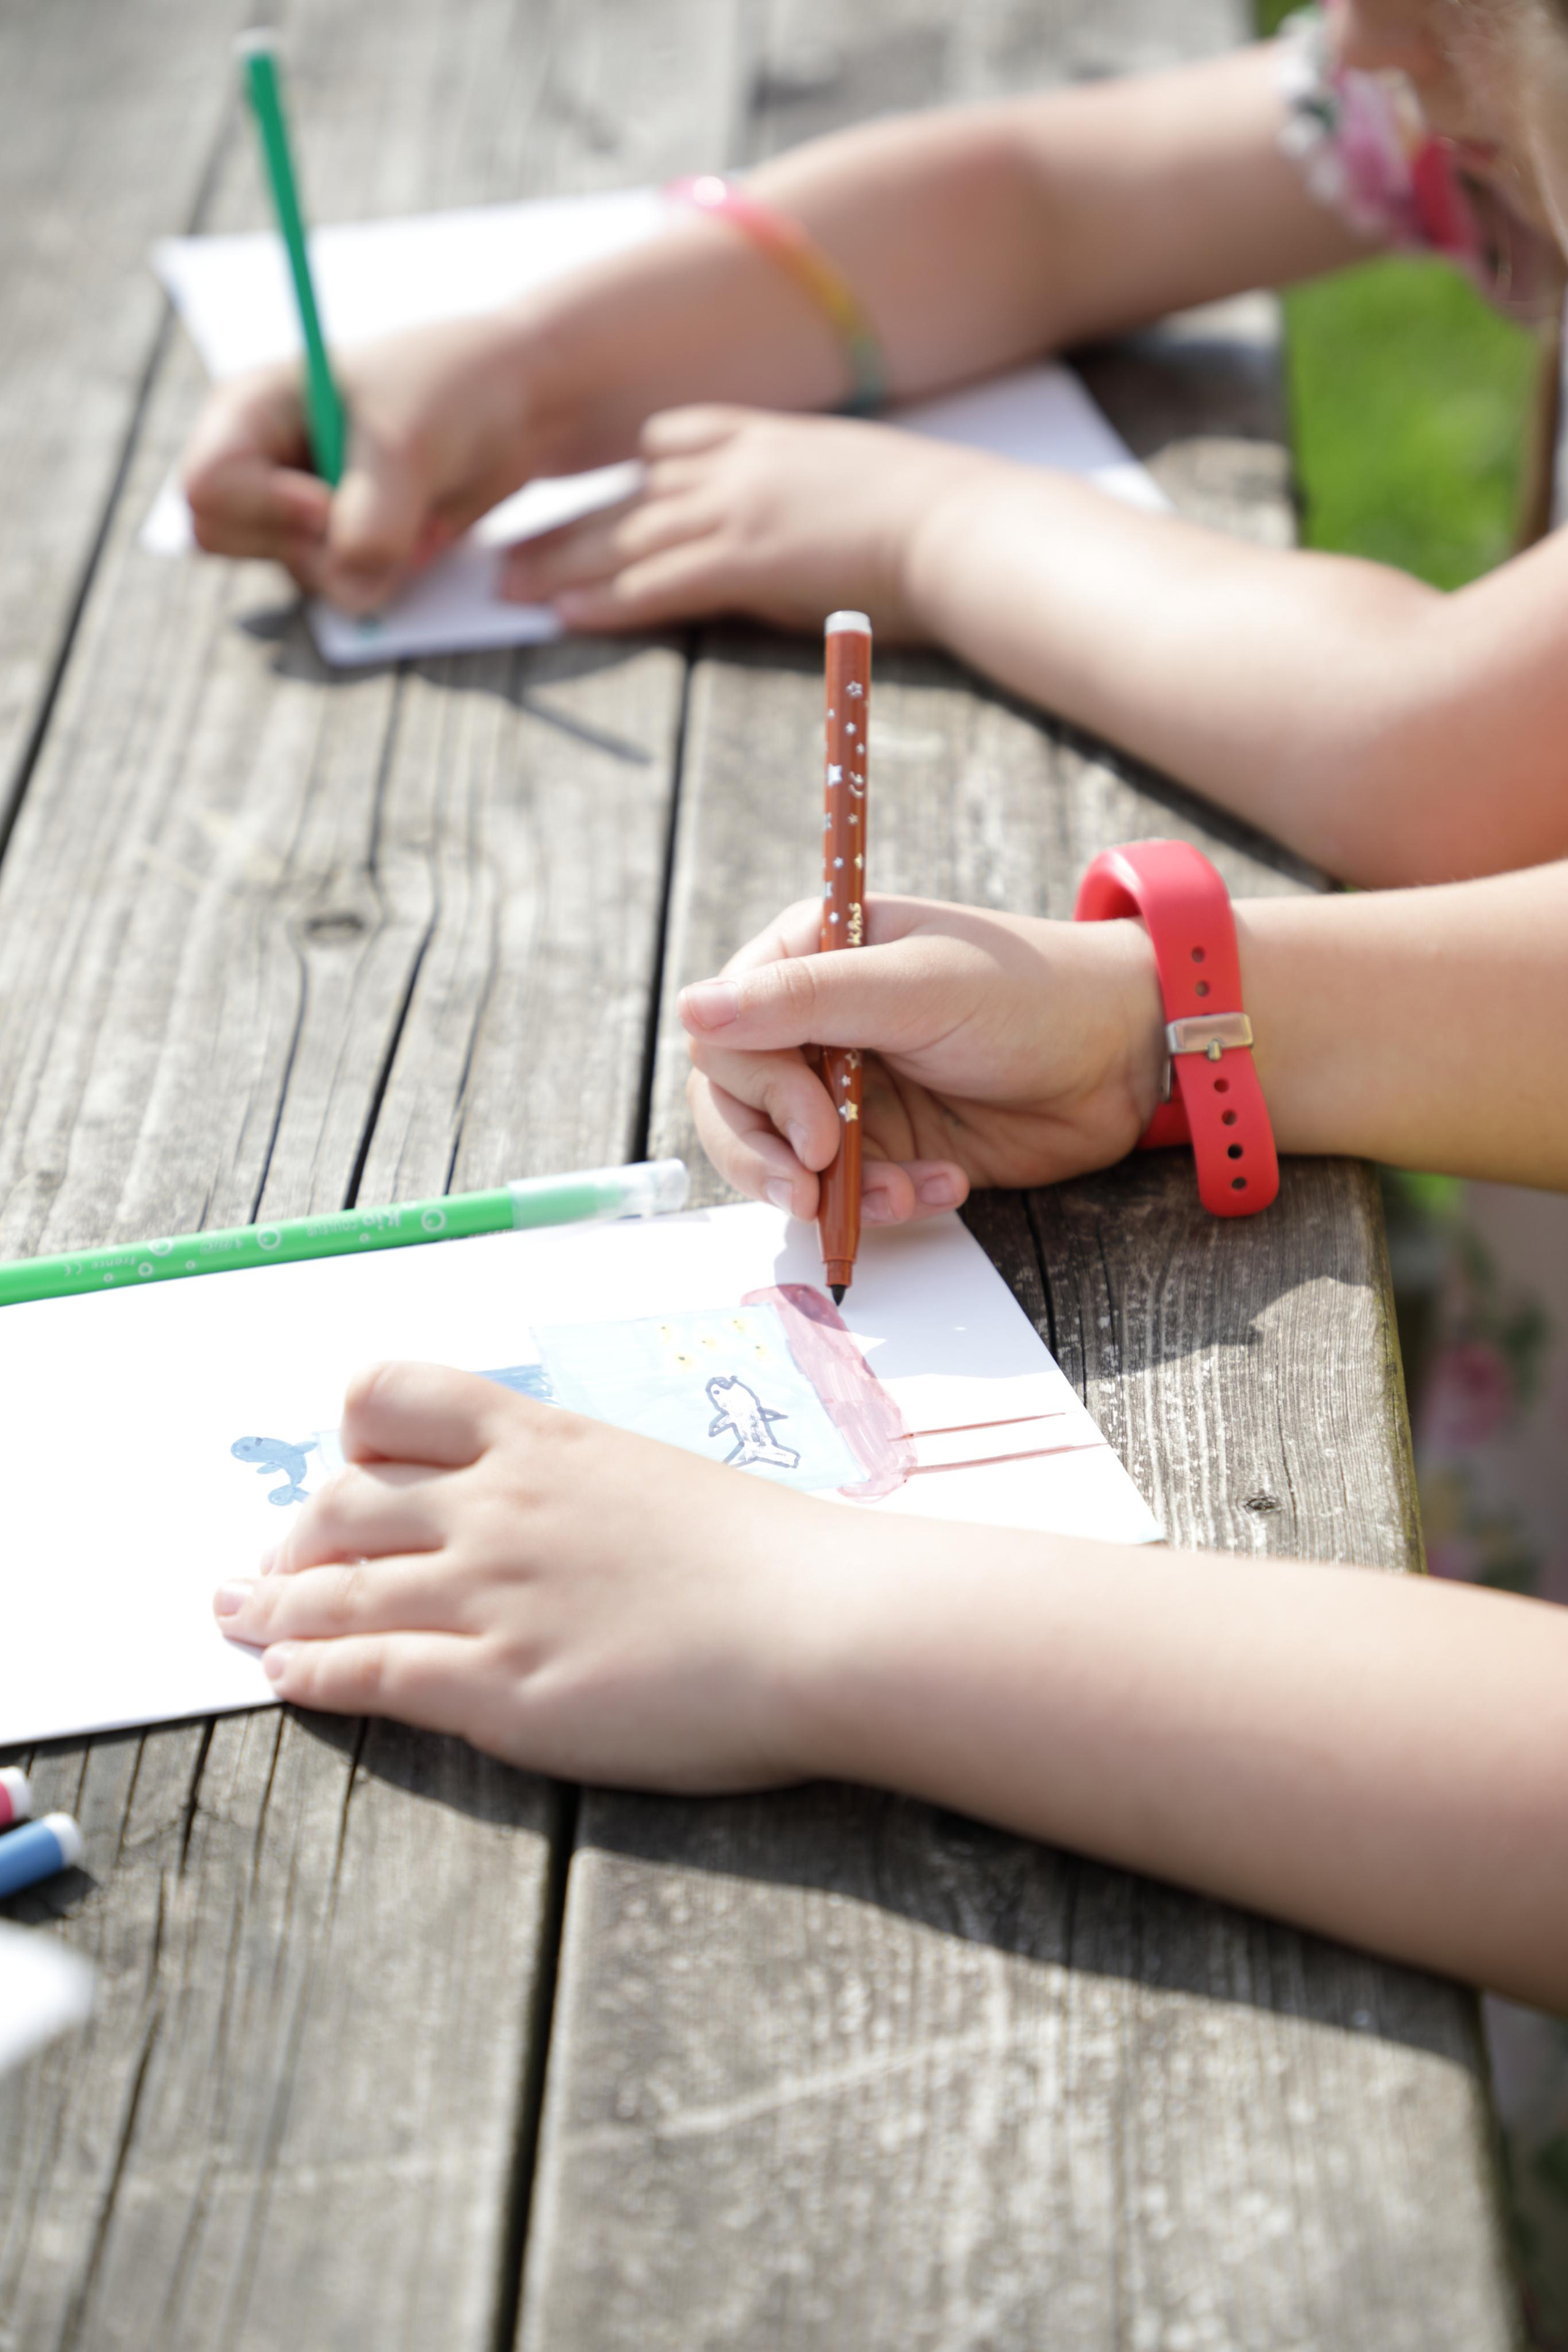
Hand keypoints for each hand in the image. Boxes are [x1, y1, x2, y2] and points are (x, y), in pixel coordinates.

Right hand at [181, 308, 581, 614]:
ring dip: (360, 560)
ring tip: (411, 509)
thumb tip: (354, 590)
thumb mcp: (410, 441)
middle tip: (374, 511)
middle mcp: (263, 463)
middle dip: (303, 543)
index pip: (206, 486)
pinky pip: (346, 591)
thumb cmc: (453, 389)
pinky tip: (420, 530)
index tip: (328, 500)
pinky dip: (388, 575)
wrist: (517, 404)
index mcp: (250, 409)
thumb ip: (373, 517)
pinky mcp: (345, 549)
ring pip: (296, 574)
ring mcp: (301, 511)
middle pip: (225, 539)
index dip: (264, 506)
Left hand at [211, 1361, 851, 1787]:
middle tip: (274, 1569)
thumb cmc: (769, 1558)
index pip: (399, 1395)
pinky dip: (310, 1676)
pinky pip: (367, 1672)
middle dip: (295, 1537)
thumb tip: (556, 1516)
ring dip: (270, 1609)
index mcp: (544, 1442)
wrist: (822, 1623)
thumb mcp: (659, 1483)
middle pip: (342, 1499)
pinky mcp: (497, 1688)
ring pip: (332, 1589)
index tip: (351, 1468)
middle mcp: (497, 1505)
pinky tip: (286, 1683)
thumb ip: (586, 1490)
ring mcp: (489, 1596)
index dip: (355, 1433)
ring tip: (238, 1621)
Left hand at [499, 404, 993, 636]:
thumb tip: (787, 536)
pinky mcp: (745, 561)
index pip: (671, 443)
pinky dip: (605, 599)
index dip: (625, 476)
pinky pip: (655, 581)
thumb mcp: (857, 488)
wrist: (965, 526)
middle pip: (629, 494)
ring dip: (561, 564)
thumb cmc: (934, 520)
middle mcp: (741, 466)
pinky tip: (564, 614)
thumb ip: (805, 501)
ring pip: (626, 537)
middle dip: (564, 525)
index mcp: (770, 439)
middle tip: (508, 549)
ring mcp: (739, 510)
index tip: (584, 496)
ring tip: (509, 588)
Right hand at [681, 895, 1164, 1221]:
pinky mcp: (886, 1146)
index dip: (755, 1088)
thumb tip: (691, 1009)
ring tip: (898, 1194)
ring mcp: (846, 1089)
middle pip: (734, 1103)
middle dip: (772, 1156)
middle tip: (817, 1189)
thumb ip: (805, 1001)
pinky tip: (944, 1186)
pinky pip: (846, 1193)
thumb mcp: (915, 988)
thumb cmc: (1030, 994)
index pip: (725, 1030)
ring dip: (831, 1191)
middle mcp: (816, 1022)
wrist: (1125, 1058)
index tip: (814, 1127)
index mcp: (811, 955)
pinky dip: (885, 1203)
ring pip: (782, 1160)